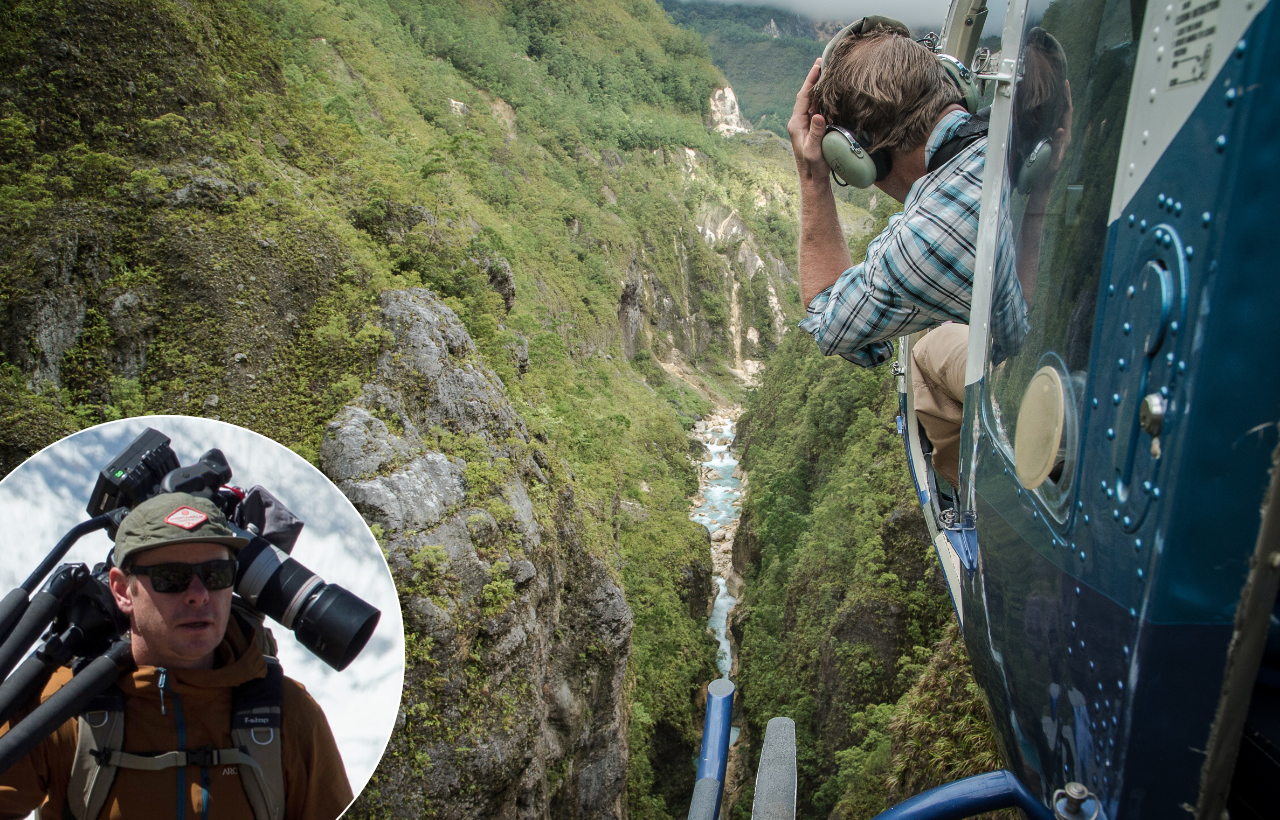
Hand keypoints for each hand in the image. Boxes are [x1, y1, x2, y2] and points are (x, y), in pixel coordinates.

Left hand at [788, 58, 830, 183]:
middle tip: (824, 61)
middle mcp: (799, 121)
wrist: (812, 179)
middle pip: (808, 95)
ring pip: (813, 101)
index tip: (818, 65)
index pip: (804, 96)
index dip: (811, 80)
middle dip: (815, 78)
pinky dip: (824, 98)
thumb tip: (818, 115)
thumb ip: (816, 132)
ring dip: (820, 87)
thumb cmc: (813, 166)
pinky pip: (818, 109)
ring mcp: (806, 124)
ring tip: (828, 71)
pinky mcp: (813, 128)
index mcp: (796, 123)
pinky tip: (831, 91)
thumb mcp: (814, 150)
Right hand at [1046, 79, 1072, 177]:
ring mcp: (1058, 137)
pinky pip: (1053, 121)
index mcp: (1065, 137)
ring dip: (1059, 102)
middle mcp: (1064, 135)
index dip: (1067, 97)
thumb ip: (1057, 145)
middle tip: (1062, 82)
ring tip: (1056, 90)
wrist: (1043, 185)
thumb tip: (1061, 128)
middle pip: (1066, 111)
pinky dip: (1052, 111)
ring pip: (1060, 115)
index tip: (1065, 84)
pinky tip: (1047, 107)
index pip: (1067, 113)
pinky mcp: (1051, 140)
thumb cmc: (1047, 175)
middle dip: (1065, 96)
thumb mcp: (1052, 161)